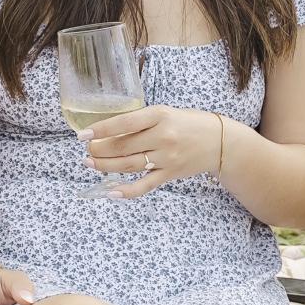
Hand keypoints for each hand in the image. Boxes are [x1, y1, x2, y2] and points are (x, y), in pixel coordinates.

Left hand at [81, 105, 220, 199]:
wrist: (220, 142)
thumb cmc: (190, 123)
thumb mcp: (166, 112)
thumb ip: (142, 121)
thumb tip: (109, 130)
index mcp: (160, 115)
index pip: (125, 123)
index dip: (101, 130)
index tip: (83, 134)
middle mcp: (163, 136)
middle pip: (123, 147)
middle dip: (100, 150)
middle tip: (87, 149)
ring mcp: (167, 158)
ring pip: (129, 165)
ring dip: (106, 166)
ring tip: (90, 163)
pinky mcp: (170, 174)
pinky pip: (145, 185)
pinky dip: (127, 191)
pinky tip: (110, 192)